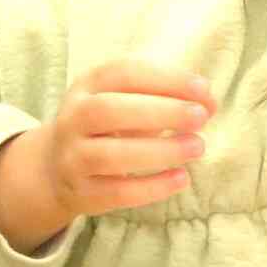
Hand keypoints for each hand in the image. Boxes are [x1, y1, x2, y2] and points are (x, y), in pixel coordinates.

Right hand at [34, 61, 216, 216]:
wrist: (56, 169)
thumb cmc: (106, 127)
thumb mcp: (124, 101)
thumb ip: (164, 98)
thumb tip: (210, 103)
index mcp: (86, 86)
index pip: (122, 73)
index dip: (164, 79)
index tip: (204, 89)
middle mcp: (72, 119)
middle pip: (108, 110)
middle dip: (159, 112)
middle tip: (201, 117)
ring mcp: (72, 157)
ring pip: (109, 155)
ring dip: (159, 150)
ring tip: (197, 146)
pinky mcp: (83, 193)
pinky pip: (117, 192)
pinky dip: (152, 187)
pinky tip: (182, 179)